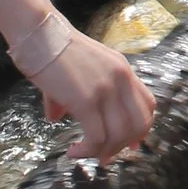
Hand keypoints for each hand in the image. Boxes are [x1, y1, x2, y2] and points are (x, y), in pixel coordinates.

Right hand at [25, 29, 157, 159]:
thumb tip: (55, 117)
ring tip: (84, 153)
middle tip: (106, 155)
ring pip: (120, 135)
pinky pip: (97, 138)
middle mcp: (121, 79)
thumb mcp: (78, 68)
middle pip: (140, 124)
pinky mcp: (86, 100)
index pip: (148, 104)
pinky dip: (87, 151)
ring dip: (103, 151)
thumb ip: (76, 93)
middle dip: (124, 145)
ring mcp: (106, 90)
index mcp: (123, 70)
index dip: (141, 129)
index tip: (128, 143)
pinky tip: (72, 151)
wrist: (39, 33)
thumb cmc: (52, 49)